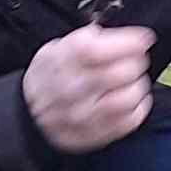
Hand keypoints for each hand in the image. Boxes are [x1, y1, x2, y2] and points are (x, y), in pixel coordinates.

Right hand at [24, 24, 154, 154]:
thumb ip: (88, 39)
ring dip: (138, 85)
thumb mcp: (57, 47)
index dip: (129, 41)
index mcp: (63, 60)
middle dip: (136, 62)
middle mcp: (72, 88)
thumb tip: (123, 37)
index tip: (142, 39)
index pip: (100, 49)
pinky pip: (129, 121)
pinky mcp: (95, 134)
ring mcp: (83, 114)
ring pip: (128, 98)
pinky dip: (139, 107)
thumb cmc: (51, 76)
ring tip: (132, 80)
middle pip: (120, 72)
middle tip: (135, 59)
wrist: (28, 113)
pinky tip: (133, 99)